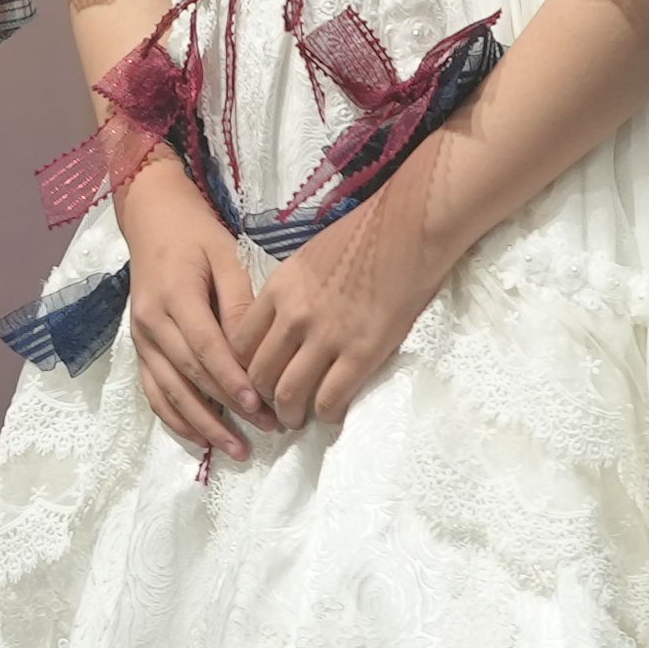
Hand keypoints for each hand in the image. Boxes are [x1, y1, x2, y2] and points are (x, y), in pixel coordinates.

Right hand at [109, 159, 263, 467]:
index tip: (259, 405)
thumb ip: (237, 302)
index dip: (231, 379)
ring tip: (236, 449)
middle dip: (227, 408)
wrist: (151, 219)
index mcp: (174, 295)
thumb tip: (253, 349)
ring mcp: (141, 339)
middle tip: (266, 430)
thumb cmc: (195, 234)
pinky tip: (201, 438)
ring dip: (203, 425)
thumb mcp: (224, 255)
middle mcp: (150, 322)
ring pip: (169, 392)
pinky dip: (176, 419)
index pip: (205, 346)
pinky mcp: (139, 349)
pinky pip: (154, 392)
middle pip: (189, 375)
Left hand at [236, 186, 457, 438]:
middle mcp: (294, 315)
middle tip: (272, 407)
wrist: (409, 227)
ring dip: (289, 414)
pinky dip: (326, 414)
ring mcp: (327, 336)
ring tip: (297, 419)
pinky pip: (331, 398)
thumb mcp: (307, 259)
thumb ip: (288, 294)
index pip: (239, 343)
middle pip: (258, 374)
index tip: (251, 380)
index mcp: (278, 289)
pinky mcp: (362, 352)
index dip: (240, 369)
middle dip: (261, 398)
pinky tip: (331, 413)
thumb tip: (280, 326)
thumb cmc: (363, 236)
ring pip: (289, 393)